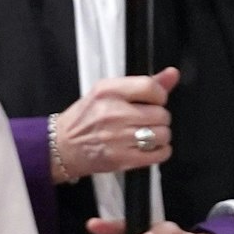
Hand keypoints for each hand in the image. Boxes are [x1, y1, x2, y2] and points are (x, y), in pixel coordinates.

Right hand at [50, 67, 179, 181]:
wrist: (62, 147)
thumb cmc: (84, 119)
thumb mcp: (107, 93)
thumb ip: (142, 84)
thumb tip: (172, 74)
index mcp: (108, 92)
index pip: (151, 87)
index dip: (159, 96)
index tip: (153, 101)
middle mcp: (113, 113)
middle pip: (161, 114)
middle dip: (158, 118)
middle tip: (144, 121)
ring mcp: (118, 138)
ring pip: (162, 135)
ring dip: (159, 136)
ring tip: (145, 135)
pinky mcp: (122, 159)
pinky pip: (159, 154)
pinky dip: (159, 152)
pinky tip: (147, 148)